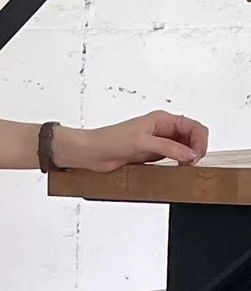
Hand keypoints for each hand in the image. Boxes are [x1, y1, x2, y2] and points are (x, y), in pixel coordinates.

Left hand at [56, 112, 208, 173]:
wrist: (91, 152)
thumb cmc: (110, 140)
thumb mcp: (142, 143)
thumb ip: (168, 148)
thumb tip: (190, 153)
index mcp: (162, 119)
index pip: (193, 127)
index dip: (199, 142)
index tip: (195, 157)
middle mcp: (162, 129)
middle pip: (191, 137)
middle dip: (196, 150)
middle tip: (191, 165)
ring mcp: (157, 142)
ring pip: (183, 148)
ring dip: (187, 158)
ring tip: (184, 169)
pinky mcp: (150, 154)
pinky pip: (171, 158)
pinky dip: (176, 164)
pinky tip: (175, 170)